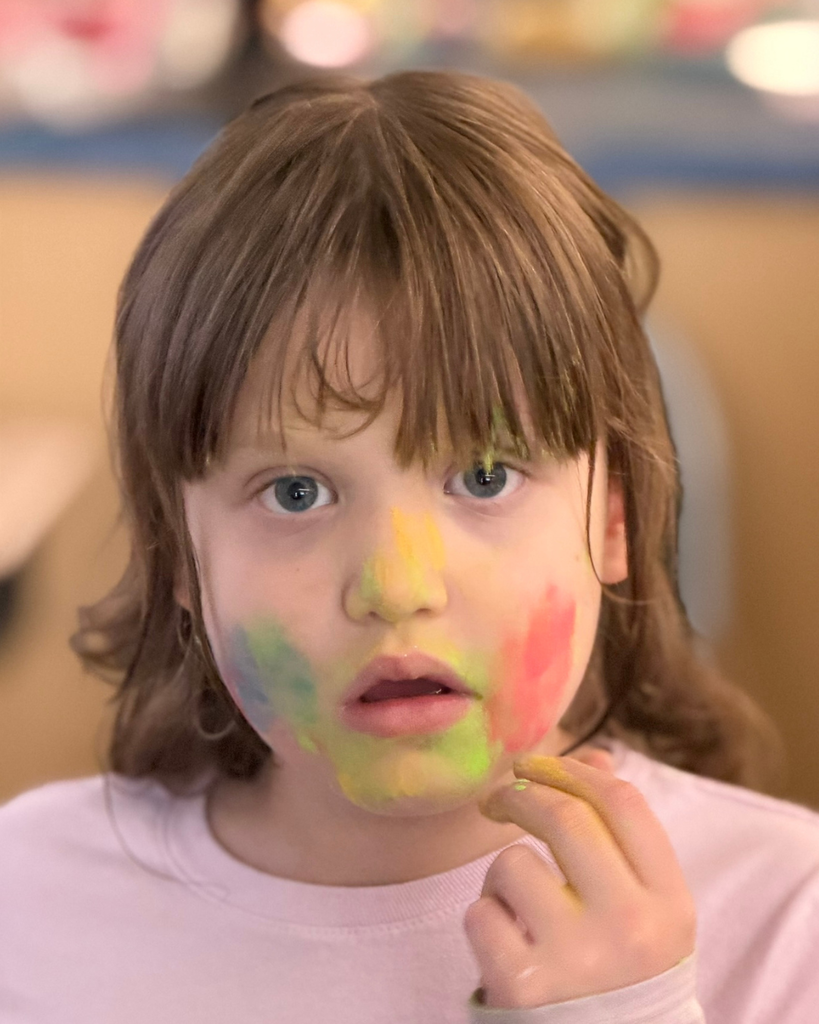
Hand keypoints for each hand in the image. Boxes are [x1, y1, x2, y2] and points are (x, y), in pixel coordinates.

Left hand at [464, 748, 695, 1008]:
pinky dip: (483, 918)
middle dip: (521, 794)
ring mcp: (576, 958)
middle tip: (500, 798)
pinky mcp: (522, 986)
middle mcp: (630, 927)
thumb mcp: (642, 906)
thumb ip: (621, 834)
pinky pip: (480, 913)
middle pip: (565, 817)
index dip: (572, 769)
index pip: (623, 803)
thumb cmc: (619, 968)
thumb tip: (594, 755)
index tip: (535, 766)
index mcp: (669, 902)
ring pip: (512, 863)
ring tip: (517, 906)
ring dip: (501, 873)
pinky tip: (506, 945)